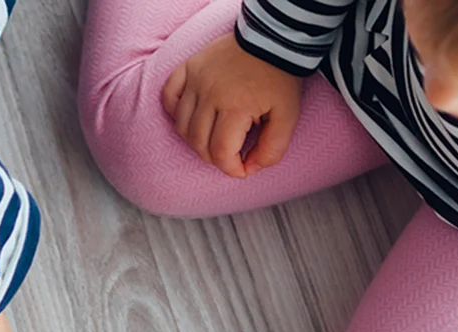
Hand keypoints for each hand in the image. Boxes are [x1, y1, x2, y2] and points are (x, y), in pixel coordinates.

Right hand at [162, 33, 302, 174]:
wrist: (273, 36)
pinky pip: (169, 96)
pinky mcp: (190, 66)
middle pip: (199, 144)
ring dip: (196, 140)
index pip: (221, 153)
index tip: (242, 168)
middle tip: (230, 153)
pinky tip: (192, 117)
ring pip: (182, 126)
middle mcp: (211, 93)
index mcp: (236, 106)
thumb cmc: (280, 78)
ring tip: (213, 137)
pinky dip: (175, 112)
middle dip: (215, 157)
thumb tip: (249, 169)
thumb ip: (272, 150)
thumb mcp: (288, 117)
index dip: (231, 169)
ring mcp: (197, 78)